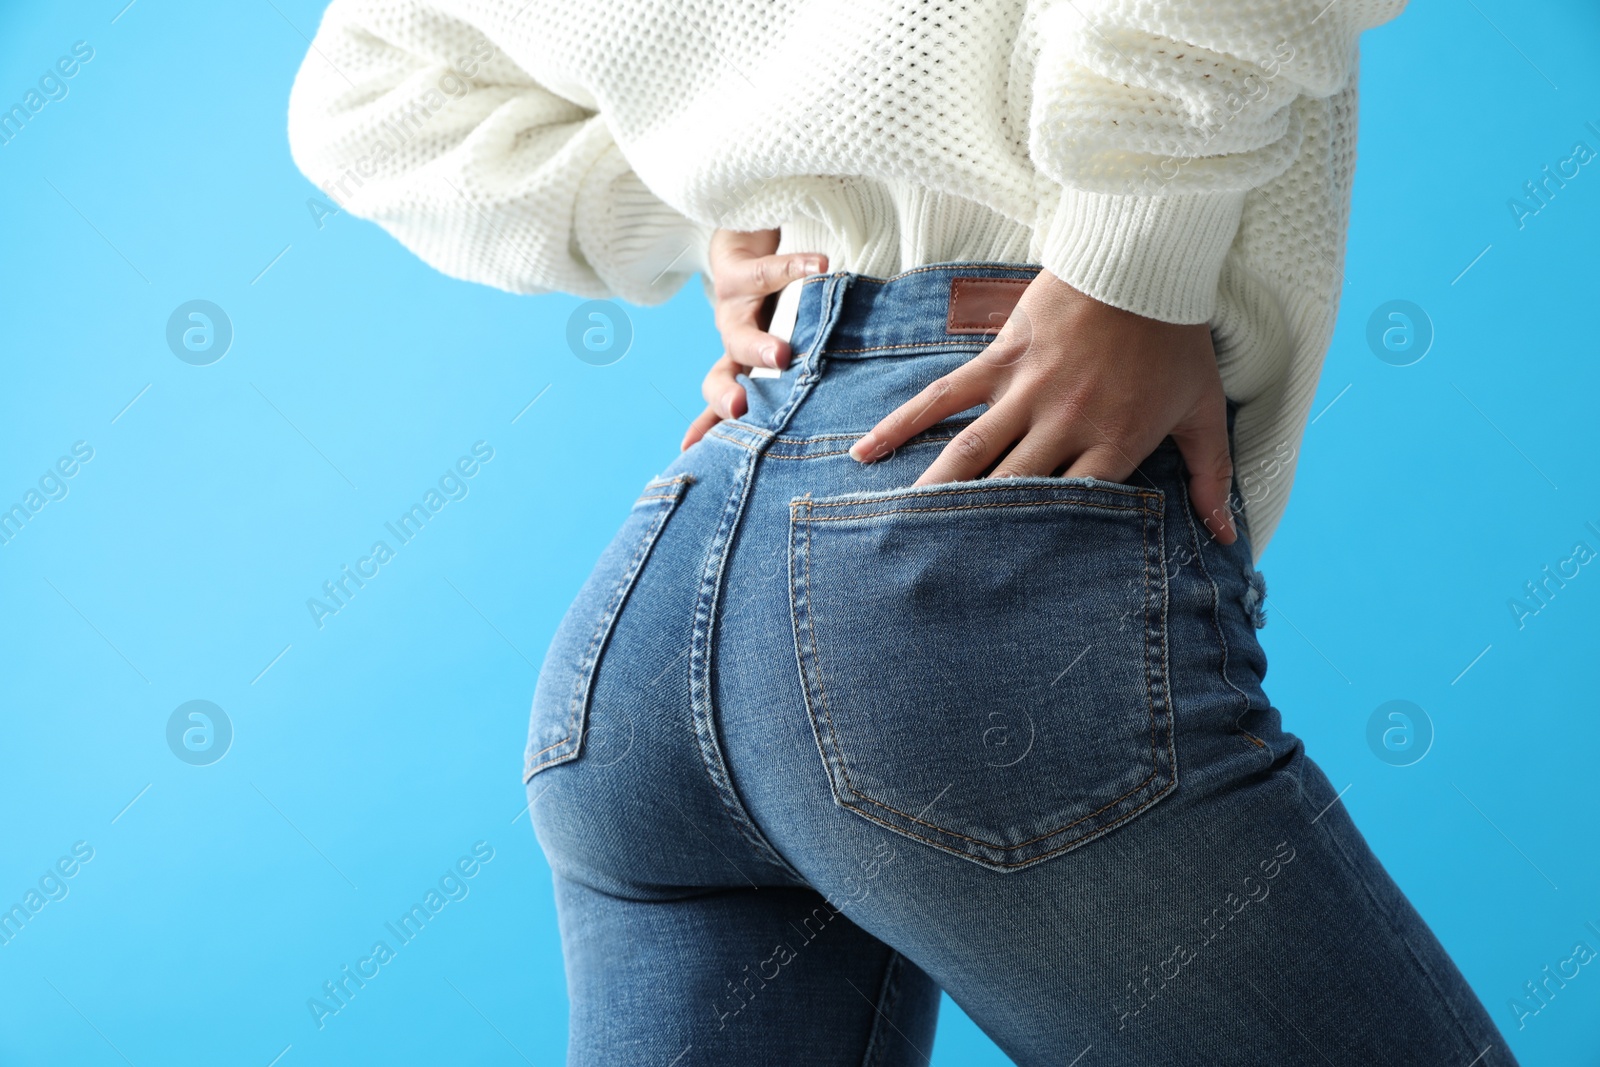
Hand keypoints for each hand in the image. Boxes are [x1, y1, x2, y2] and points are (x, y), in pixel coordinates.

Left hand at [681, 229, 827, 450]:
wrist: (749, 235)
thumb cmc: (773, 300)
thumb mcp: (778, 342)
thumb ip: (796, 378)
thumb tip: (848, 427)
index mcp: (739, 362)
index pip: (720, 404)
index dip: (708, 427)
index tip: (693, 450)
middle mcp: (732, 339)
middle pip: (722, 373)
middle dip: (727, 394)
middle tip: (740, 408)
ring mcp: (732, 305)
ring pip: (738, 330)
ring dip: (757, 346)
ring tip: (781, 354)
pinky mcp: (740, 267)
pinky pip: (768, 270)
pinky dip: (796, 268)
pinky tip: (821, 265)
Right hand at [849, 269, 1236, 543]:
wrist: (1146, 262)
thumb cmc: (1176, 339)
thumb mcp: (1205, 411)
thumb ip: (1211, 478)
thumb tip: (1227, 539)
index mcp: (1114, 445)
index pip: (1072, 510)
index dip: (1040, 547)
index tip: (1008, 584)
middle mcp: (1064, 425)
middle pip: (1012, 490)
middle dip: (977, 533)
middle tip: (940, 571)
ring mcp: (1026, 391)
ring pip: (970, 453)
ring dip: (934, 493)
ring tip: (901, 529)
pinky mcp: (1000, 358)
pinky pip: (945, 396)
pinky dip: (904, 422)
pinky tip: (868, 450)